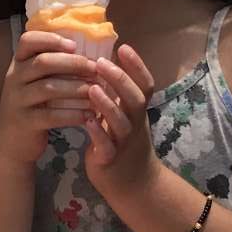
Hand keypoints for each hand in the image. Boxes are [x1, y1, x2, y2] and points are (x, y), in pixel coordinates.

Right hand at [0, 30, 96, 167]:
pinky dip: (72, 114)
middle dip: (72, 63)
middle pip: (43, 62)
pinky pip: (51, 115)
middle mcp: (14, 78)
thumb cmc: (30, 106)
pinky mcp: (25, 122)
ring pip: (48, 88)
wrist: (10, 142)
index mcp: (17, 64)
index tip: (74, 45)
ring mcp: (17, 101)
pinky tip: (89, 114)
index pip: (27, 41)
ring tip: (96, 90)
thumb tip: (85, 50)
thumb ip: (49, 67)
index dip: (51, 39)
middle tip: (95, 68)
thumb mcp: (31, 82)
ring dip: (76, 88)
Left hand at [83, 45, 161, 195]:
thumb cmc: (123, 143)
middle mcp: (134, 124)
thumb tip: (102, 62)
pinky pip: (106, 145)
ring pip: (121, 122)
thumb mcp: (125, 117)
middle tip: (101, 62)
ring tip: (92, 89)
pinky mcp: (111, 159)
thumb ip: (118, 94)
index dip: (137, 66)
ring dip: (107, 104)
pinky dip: (97, 133)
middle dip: (120, 80)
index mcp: (136, 111)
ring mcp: (124, 142)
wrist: (133, 184)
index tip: (123, 47)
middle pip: (134, 99)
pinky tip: (86, 121)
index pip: (144, 85)